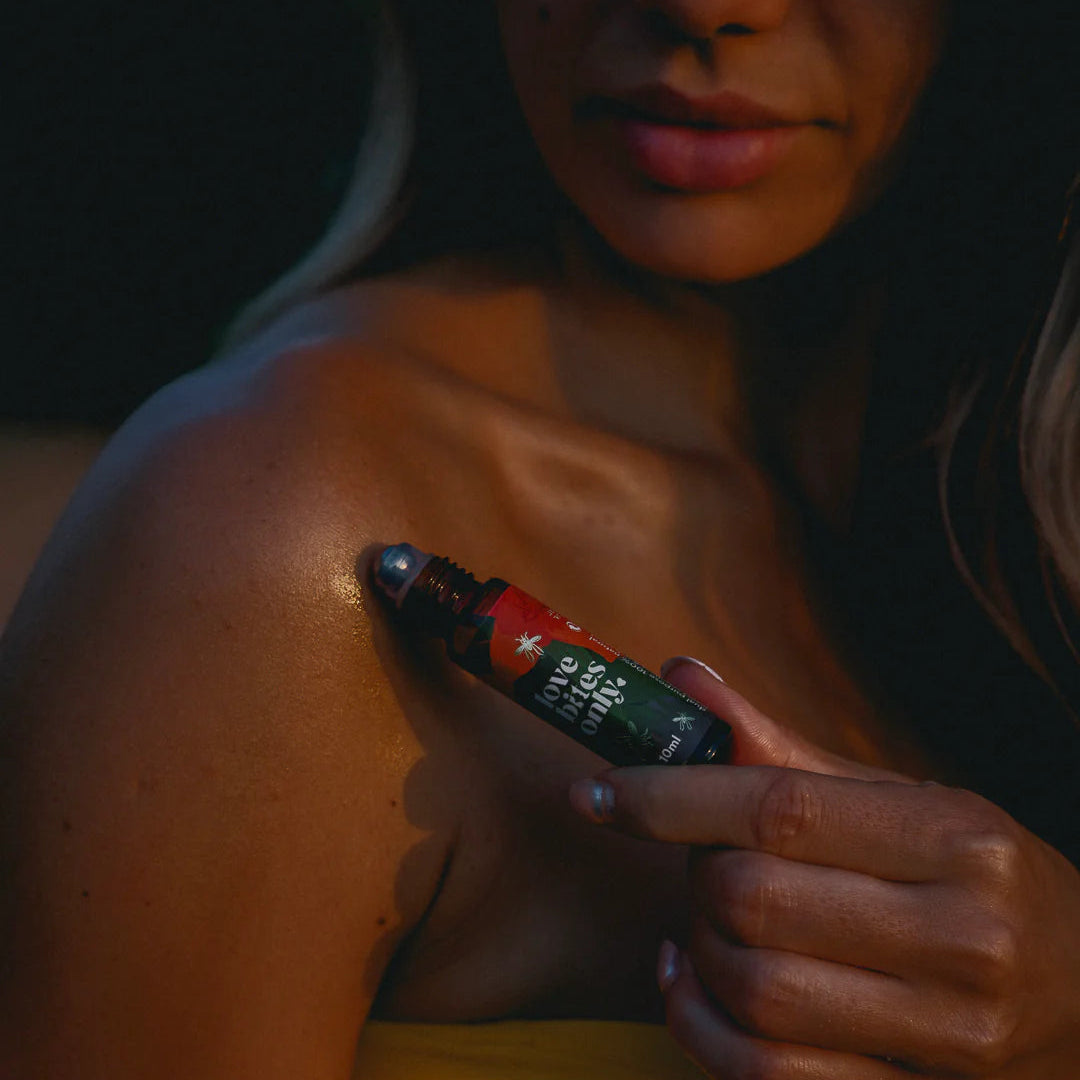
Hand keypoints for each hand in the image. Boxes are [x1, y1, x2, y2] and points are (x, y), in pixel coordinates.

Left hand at [569, 658, 1079, 1077]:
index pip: (779, 808)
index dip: (670, 798)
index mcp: (956, 839)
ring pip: (750, 990)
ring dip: (693, 947)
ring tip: (701, 917)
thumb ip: (782, 747)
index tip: (602, 792)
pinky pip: (764, 1078)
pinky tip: (688, 982)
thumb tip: (681, 679)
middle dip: (691, 872)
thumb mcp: (900, 799)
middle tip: (694, 855)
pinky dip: (697, 1026)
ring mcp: (945, 1036)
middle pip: (752, 900)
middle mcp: (961, 937)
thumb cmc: (975, 877)